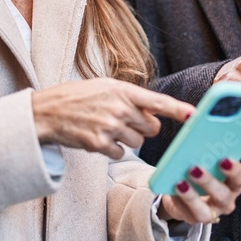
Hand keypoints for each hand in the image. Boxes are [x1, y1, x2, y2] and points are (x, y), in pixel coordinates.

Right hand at [32, 78, 193, 158]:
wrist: (46, 111)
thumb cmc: (78, 97)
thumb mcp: (105, 87)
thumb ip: (131, 98)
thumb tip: (155, 114)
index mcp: (122, 90)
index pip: (157, 101)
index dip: (178, 109)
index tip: (194, 116)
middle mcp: (118, 107)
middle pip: (151, 128)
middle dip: (143, 128)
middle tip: (125, 121)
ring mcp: (108, 126)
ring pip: (137, 142)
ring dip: (127, 139)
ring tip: (107, 128)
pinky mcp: (98, 144)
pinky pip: (120, 153)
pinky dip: (112, 149)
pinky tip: (98, 138)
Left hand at [157, 158, 240, 224]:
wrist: (181, 191)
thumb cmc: (197, 173)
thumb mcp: (204, 163)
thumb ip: (205, 155)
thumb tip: (196, 144)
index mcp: (232, 183)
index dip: (234, 169)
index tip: (223, 159)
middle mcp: (226, 200)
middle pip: (223, 195)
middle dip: (209, 182)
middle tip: (195, 169)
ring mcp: (211, 212)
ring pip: (205, 211)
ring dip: (192, 196)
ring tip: (180, 183)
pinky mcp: (194, 219)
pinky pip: (187, 213)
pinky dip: (179, 201)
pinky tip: (173, 191)